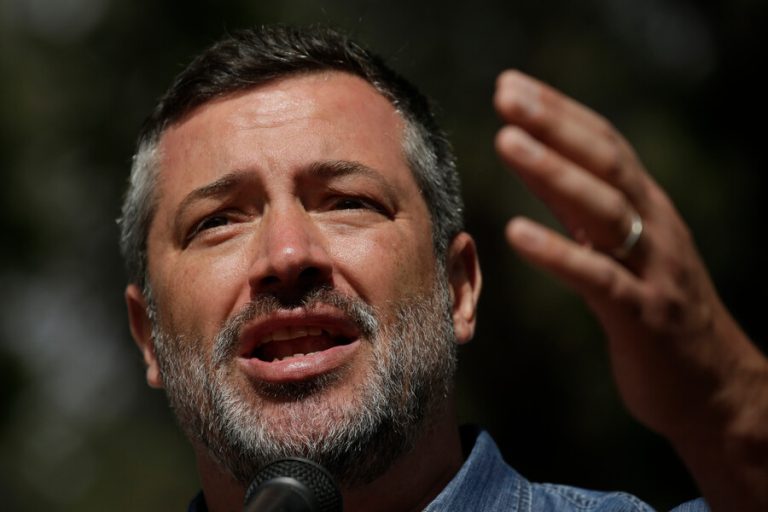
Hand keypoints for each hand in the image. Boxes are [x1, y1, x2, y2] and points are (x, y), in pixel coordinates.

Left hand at [493, 70, 767, 510]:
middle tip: (506, 93)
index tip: (511, 84)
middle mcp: (654, 228)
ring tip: (507, 141)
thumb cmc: (653, 309)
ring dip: (554, 173)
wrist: (711, 384)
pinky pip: (598, 279)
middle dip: (555, 123)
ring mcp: (652, 270)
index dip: (559, 111)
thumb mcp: (620, 248)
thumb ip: (581, 208)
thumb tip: (534, 163)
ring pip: (605, 211)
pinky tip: (517, 233)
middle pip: (605, 164)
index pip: (603, 145)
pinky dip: (558, 254)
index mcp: (647, 208)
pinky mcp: (643, 315)